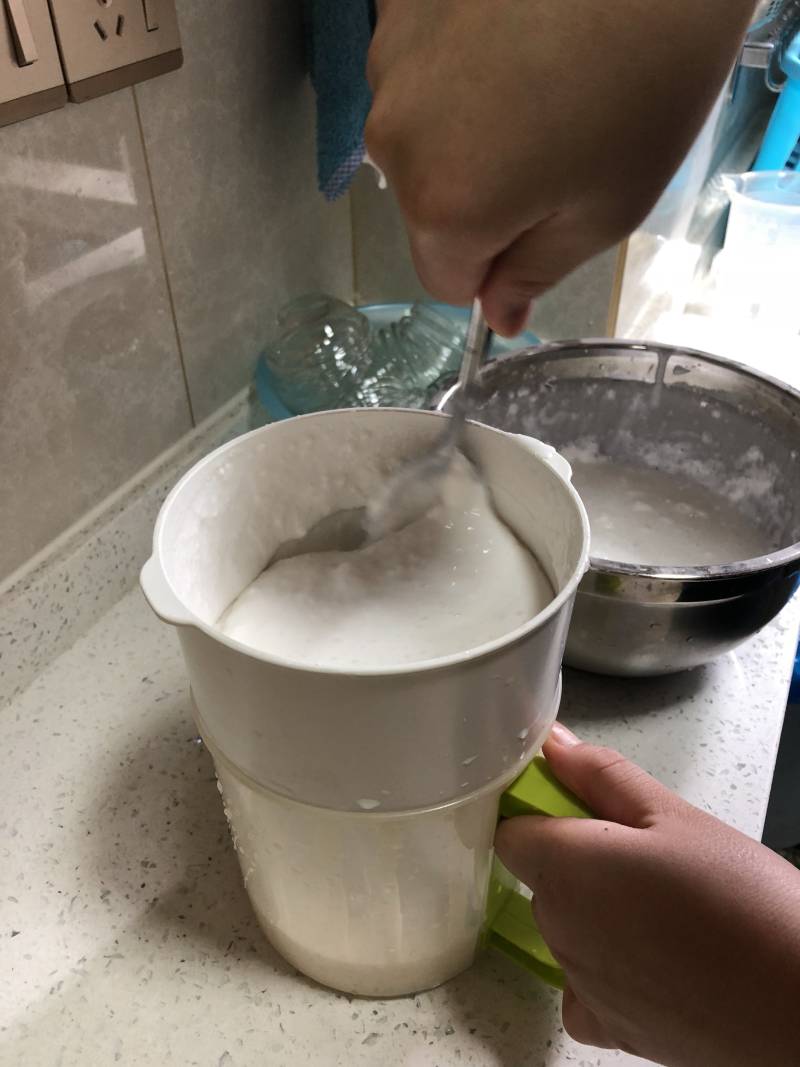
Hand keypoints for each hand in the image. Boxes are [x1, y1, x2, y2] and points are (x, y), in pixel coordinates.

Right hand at [366, 0, 753, 334]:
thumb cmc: (646, 83)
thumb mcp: (604, 212)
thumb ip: (533, 276)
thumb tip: (498, 317)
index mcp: (443, 207)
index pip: (444, 280)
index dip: (496, 266)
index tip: (543, 221)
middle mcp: (393, 140)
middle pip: (425, 207)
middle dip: (477, 195)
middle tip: (552, 141)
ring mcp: (388, 62)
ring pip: (418, 136)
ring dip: (461, 128)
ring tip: (535, 78)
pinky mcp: (399, 3)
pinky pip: (416, 70)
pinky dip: (454, 68)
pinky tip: (509, 36)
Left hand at [495, 723, 799, 1066]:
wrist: (796, 1003)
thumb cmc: (743, 899)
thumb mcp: (674, 815)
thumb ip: (601, 776)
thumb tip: (552, 746)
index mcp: (566, 867)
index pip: (511, 832)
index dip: (539, 816)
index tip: (578, 811)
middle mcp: (559, 928)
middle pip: (543, 880)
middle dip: (579, 862)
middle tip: (646, 858)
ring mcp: (581, 983)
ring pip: (566, 930)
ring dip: (596, 914)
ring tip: (666, 909)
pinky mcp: (611, 1030)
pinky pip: (582, 991)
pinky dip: (603, 975)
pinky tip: (650, 959)